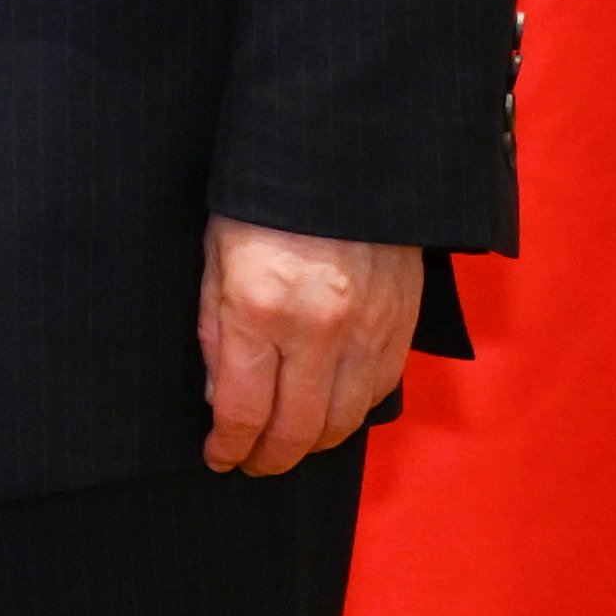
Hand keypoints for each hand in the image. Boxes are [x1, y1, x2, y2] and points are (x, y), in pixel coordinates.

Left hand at [198, 218, 421, 473]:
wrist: (343, 153)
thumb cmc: (266, 195)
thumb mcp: (217, 251)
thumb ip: (215, 326)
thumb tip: (219, 393)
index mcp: (260, 309)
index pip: (244, 411)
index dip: (229, 446)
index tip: (219, 456)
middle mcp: (317, 331)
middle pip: (296, 432)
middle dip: (268, 458)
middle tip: (251, 462)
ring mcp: (366, 332)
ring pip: (343, 423)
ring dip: (312, 444)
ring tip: (288, 444)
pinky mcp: (399, 326)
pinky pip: (377, 392)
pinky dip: (352, 413)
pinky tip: (330, 410)